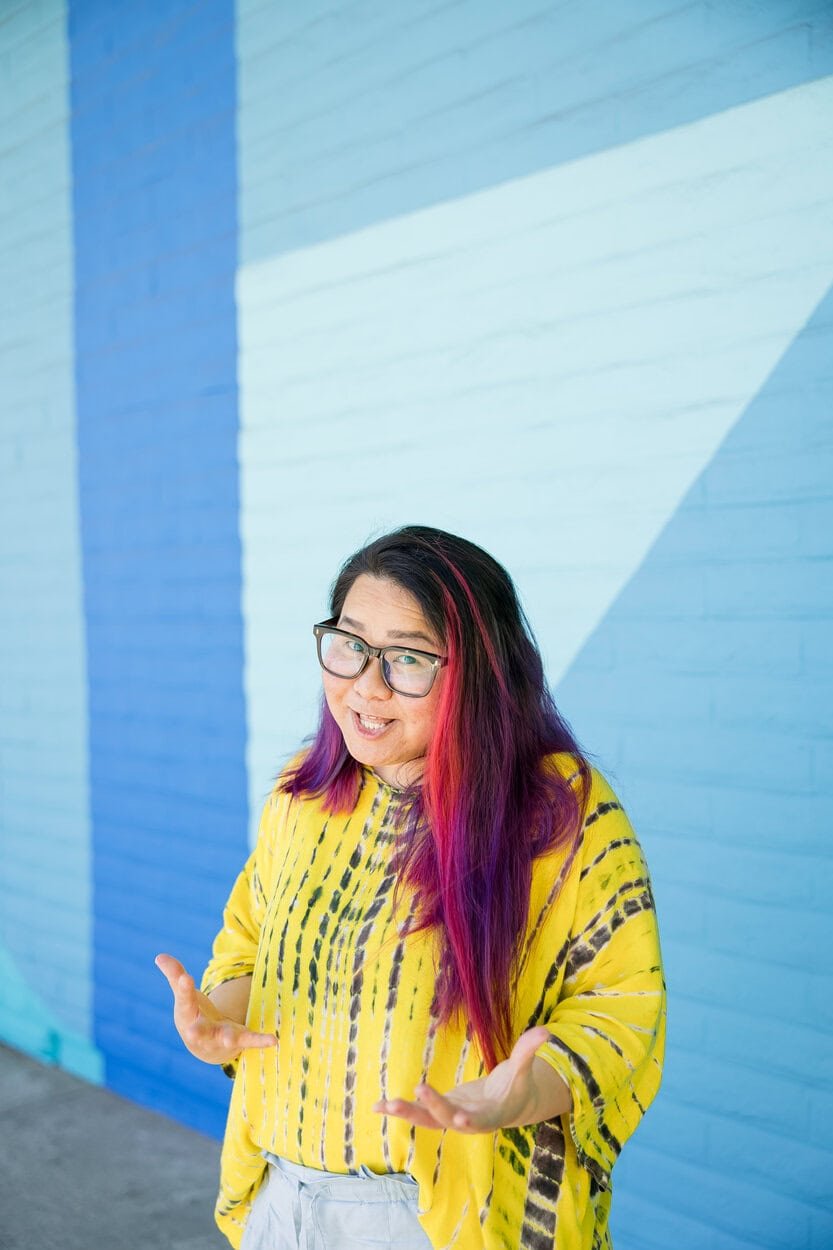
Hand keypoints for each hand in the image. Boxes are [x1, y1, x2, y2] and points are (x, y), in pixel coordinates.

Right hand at [155, 953, 276, 1066]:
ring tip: (229, 1038)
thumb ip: (175, 975)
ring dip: (227, 1038)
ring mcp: (219, 1037)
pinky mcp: (238, 1040)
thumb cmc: (193, 1016)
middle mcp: (201, 1031)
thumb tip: (159, 956)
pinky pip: (249, 1041)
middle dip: (195, 1030)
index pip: (184, 999)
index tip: (184, 977)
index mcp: (187, 1015)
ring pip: (223, 1038)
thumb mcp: (185, 995)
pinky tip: (273, 1040)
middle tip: (191, 1030)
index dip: (184, 988)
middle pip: (197, 1030)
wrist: (207, 1047)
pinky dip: (260, 1041)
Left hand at [372, 1025, 569, 1132]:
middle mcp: (466, 1121)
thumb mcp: (523, 1071)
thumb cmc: (516, 1087)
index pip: (479, 1121)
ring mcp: (450, 1118)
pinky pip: (417, 1112)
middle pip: (446, 1119)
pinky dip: (397, 1110)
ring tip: (384, 1105)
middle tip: (419, 1089)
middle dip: (432, 1106)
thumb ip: (529, 1051)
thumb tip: (547, 1032)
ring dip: (406, 1112)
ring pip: (426, 1120)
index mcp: (489, 1115)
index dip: (469, 1120)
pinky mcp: (439, 1111)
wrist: (507, 1105)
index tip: (459, 1116)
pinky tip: (376, 1106)